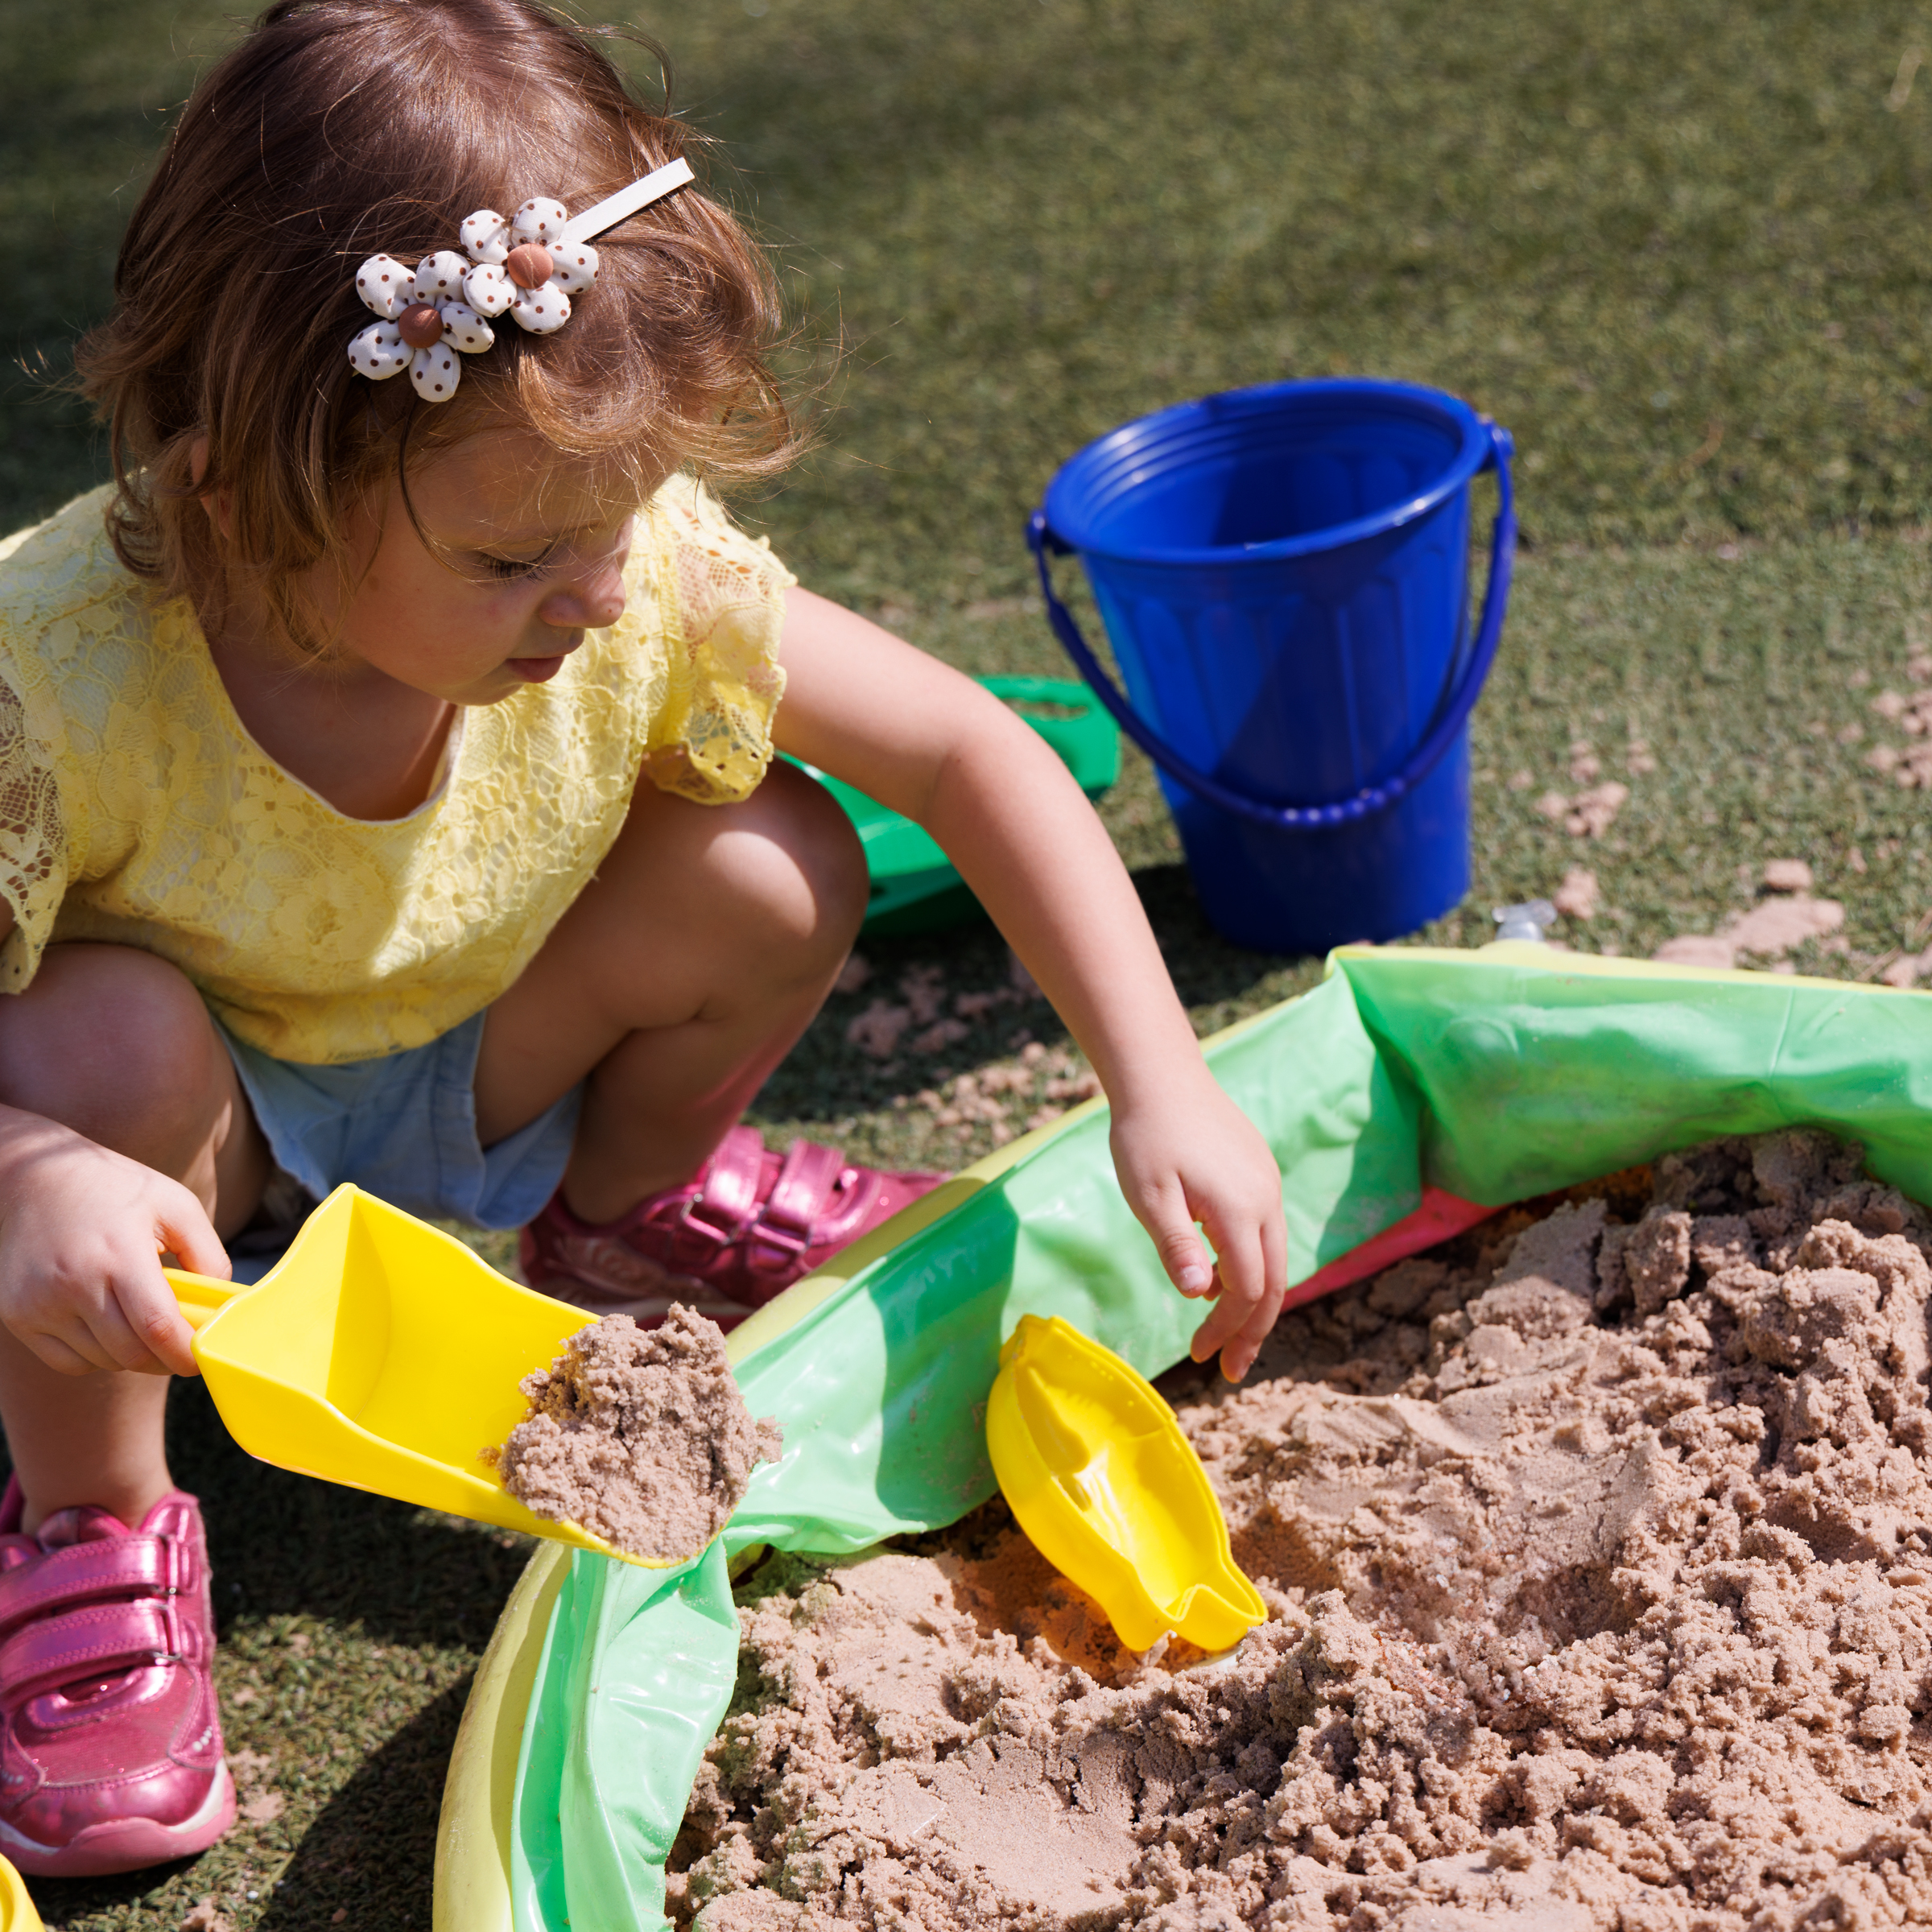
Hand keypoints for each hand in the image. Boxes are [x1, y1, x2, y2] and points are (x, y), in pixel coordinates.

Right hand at [0, 1113, 220, 1376]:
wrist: (34, 1176)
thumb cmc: (114, 1189)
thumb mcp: (175, 1204)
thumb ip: (208, 1253)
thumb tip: (221, 1303)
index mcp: (119, 1254)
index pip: (158, 1328)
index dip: (186, 1354)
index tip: (203, 1359)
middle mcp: (73, 1283)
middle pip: (131, 1353)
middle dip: (164, 1358)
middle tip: (180, 1345)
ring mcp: (39, 1303)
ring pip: (102, 1361)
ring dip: (131, 1355)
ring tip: (142, 1323)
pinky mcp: (16, 1315)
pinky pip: (68, 1361)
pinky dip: (95, 1356)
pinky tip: (107, 1326)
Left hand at [1108, 1069, 1287, 1380]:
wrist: (1161, 1075)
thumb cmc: (1146, 1135)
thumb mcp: (1150, 1195)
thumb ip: (1177, 1245)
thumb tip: (1202, 1296)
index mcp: (1240, 1211)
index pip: (1247, 1291)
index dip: (1227, 1330)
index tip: (1199, 1355)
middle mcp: (1266, 1200)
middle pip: (1274, 1283)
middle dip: (1253, 1331)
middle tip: (1230, 1370)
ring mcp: (1267, 1185)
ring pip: (1276, 1259)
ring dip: (1254, 1301)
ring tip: (1225, 1333)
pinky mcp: (1260, 1173)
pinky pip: (1267, 1234)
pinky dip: (1251, 1267)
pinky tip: (1219, 1278)